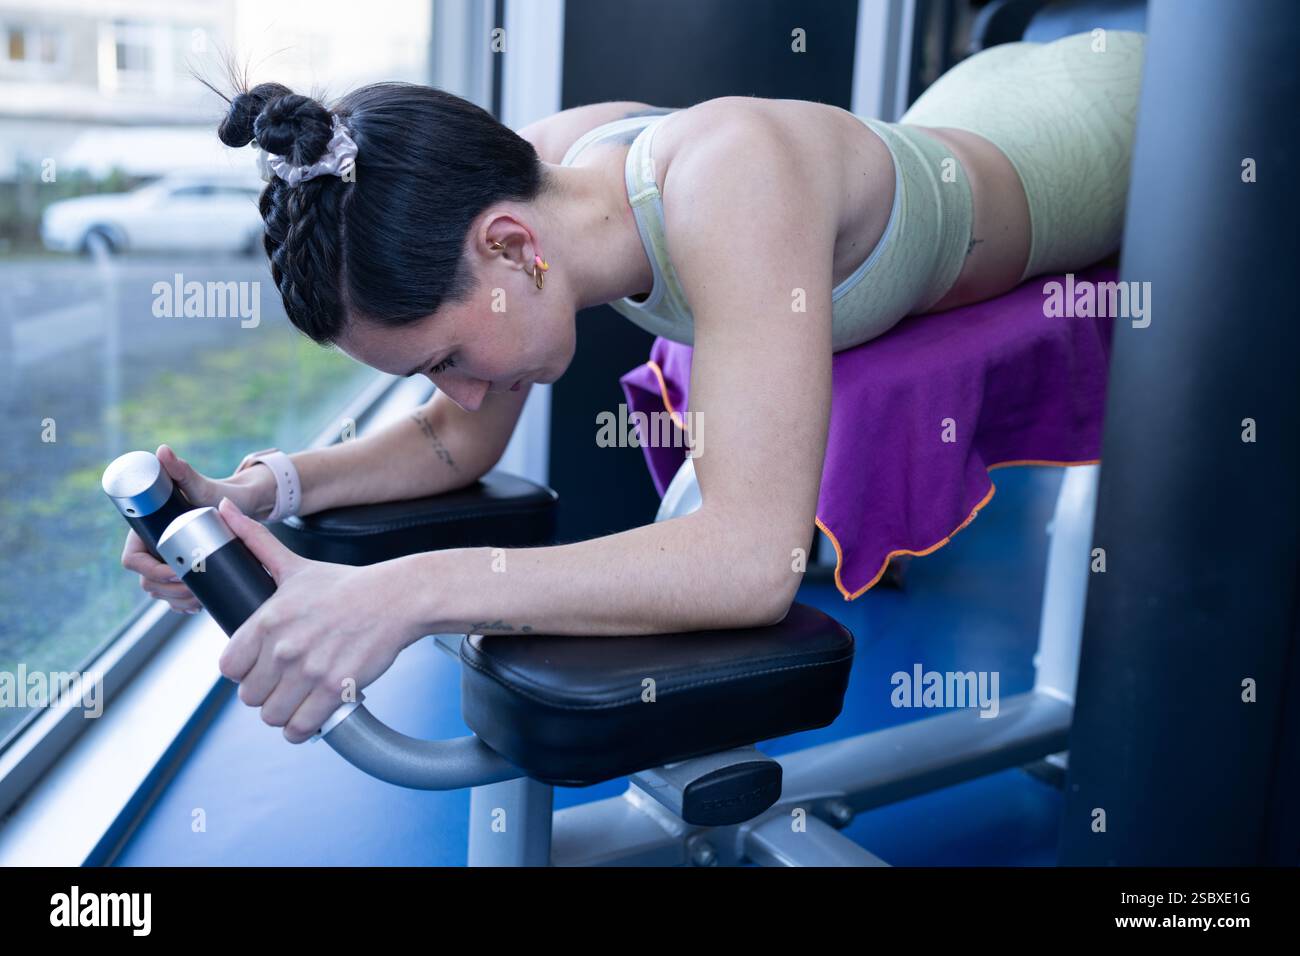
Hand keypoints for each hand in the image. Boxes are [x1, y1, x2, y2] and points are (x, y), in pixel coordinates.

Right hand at [121, 444, 276, 613]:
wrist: (240, 506)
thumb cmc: (216, 493)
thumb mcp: (200, 486)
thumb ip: (181, 470)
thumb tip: (162, 450)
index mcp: (147, 530)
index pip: (132, 560)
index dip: (151, 571)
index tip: (178, 572)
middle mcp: (153, 548)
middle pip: (146, 582)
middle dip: (168, 591)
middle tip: (196, 592)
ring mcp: (166, 562)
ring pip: (159, 592)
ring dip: (176, 601)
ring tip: (200, 599)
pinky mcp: (181, 573)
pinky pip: (173, 597)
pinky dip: (183, 605)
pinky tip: (198, 605)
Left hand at [215, 497, 422, 743]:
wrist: (397, 599)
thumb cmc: (346, 585)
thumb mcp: (295, 565)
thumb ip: (254, 542)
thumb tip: (223, 510)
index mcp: (266, 620)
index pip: (228, 667)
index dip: (243, 670)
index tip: (260, 665)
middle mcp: (283, 648)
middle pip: (249, 696)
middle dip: (265, 692)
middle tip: (284, 683)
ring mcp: (309, 672)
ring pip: (271, 716)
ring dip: (282, 713)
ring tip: (297, 699)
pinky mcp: (335, 690)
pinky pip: (299, 728)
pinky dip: (302, 728)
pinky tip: (311, 714)